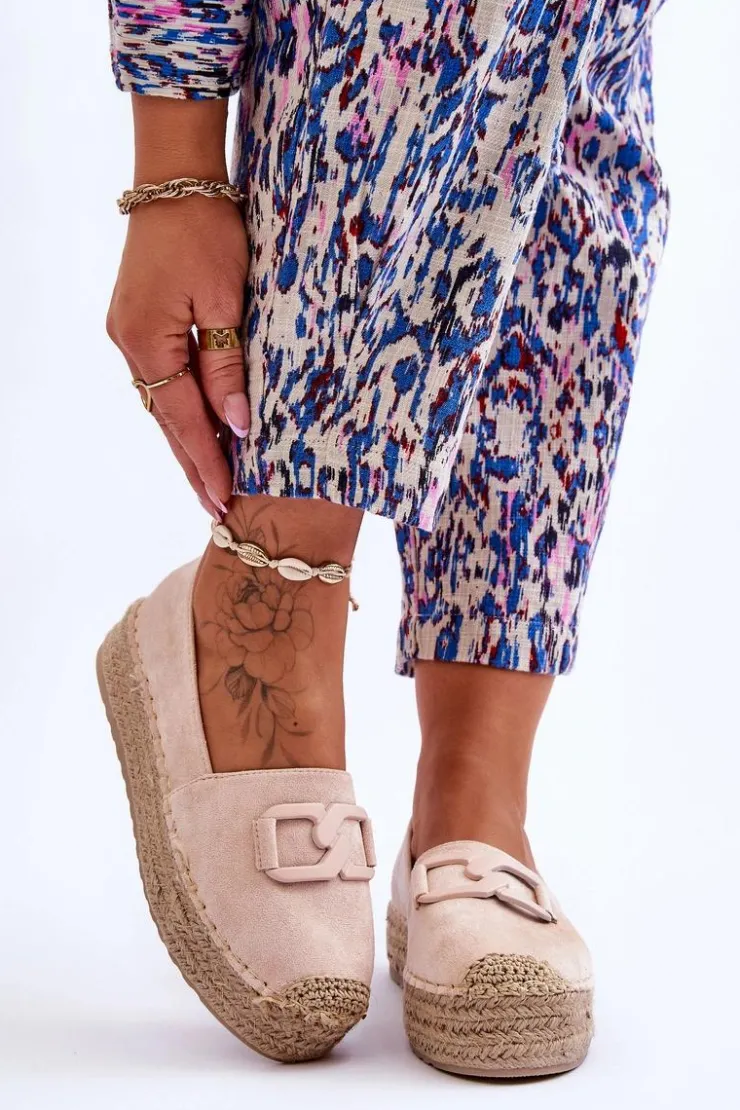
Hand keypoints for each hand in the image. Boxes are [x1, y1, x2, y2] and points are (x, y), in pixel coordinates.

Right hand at [106, 192, 248, 517]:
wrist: (175, 178)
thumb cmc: (205, 229)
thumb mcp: (225, 299)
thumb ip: (226, 365)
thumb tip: (234, 423)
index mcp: (145, 340)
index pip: (181, 418)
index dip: (205, 461)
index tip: (223, 499)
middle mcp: (129, 343)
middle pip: (166, 418)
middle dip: (193, 464)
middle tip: (216, 507)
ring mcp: (129, 333)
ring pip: (164, 402)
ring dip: (188, 440)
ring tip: (212, 480)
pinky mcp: (138, 322)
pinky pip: (163, 379)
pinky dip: (183, 408)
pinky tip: (200, 428)